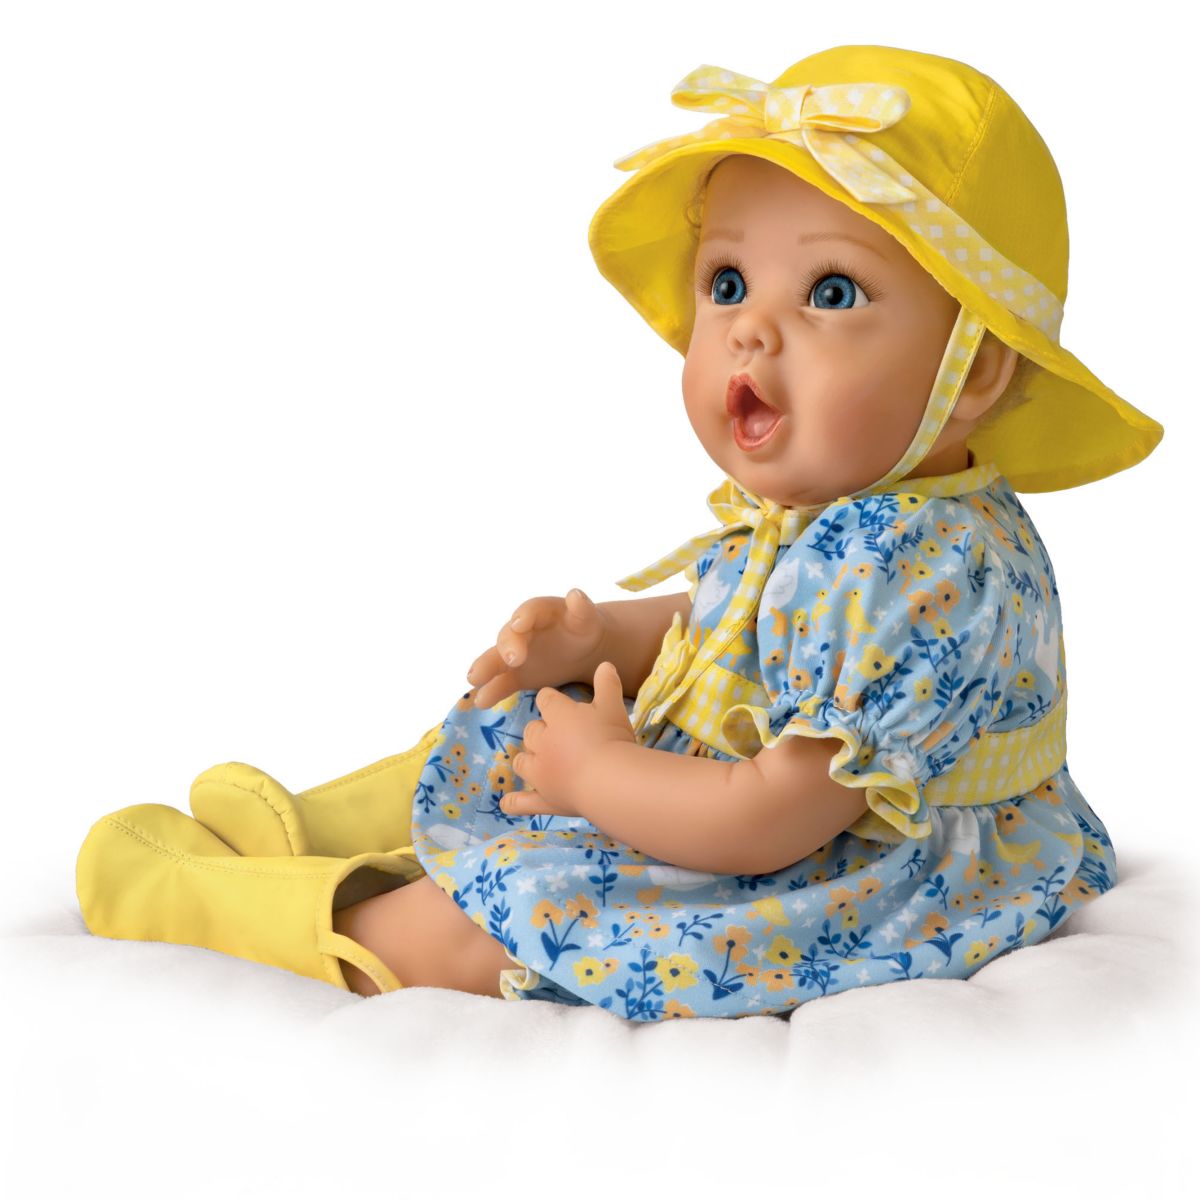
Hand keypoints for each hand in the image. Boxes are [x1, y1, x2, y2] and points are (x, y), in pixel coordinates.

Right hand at [466, 589, 611, 710]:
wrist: (583, 649)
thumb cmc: (583, 628)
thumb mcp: (587, 618)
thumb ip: (582, 608)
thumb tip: (575, 594)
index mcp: (539, 612)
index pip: (530, 611)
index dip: (524, 617)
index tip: (520, 625)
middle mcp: (521, 631)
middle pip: (509, 636)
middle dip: (508, 646)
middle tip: (512, 659)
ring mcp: (515, 654)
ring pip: (496, 659)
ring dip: (485, 668)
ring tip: (474, 679)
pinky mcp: (515, 675)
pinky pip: (500, 682)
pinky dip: (490, 691)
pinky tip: (481, 701)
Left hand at [501, 661, 635, 816]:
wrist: (610, 781)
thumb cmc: (612, 739)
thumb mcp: (613, 707)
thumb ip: (607, 685)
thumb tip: (605, 664)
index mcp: (557, 715)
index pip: (546, 700)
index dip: (552, 701)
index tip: (561, 705)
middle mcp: (542, 742)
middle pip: (532, 731)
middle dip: (541, 731)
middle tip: (561, 736)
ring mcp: (540, 772)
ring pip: (523, 761)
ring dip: (528, 759)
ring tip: (540, 760)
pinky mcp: (544, 798)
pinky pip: (523, 801)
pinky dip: (515, 802)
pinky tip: (507, 803)